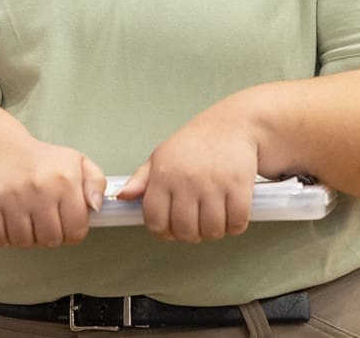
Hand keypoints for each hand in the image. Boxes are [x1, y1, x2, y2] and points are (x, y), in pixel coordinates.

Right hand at [0, 130, 105, 247]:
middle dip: (49, 236)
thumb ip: (97, 183)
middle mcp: (38, 187)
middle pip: (50, 240)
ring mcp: (11, 195)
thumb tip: (96, 206)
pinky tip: (9, 222)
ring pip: (24, 241)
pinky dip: (4, 237)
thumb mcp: (78, 163)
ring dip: (26, 238)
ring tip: (26, 220)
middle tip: (44, 222)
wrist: (1, 149)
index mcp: (64, 179)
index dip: (72, 233)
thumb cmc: (43, 161)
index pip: (75, 231)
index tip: (64, 224)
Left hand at [115, 105, 259, 242]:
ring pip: (211, 231)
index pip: (155, 220)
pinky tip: (231, 212)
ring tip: (214, 216)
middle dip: (190, 235)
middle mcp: (185, 179)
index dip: (163, 232)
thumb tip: (121, 196)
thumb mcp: (160, 157)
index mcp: (162, 174)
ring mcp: (213, 183)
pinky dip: (235, 225)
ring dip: (214, 231)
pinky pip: (236, 223)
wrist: (232, 124)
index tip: (171, 229)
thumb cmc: (194, 143)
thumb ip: (141, 181)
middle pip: (185, 231)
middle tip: (196, 224)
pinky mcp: (238, 186)